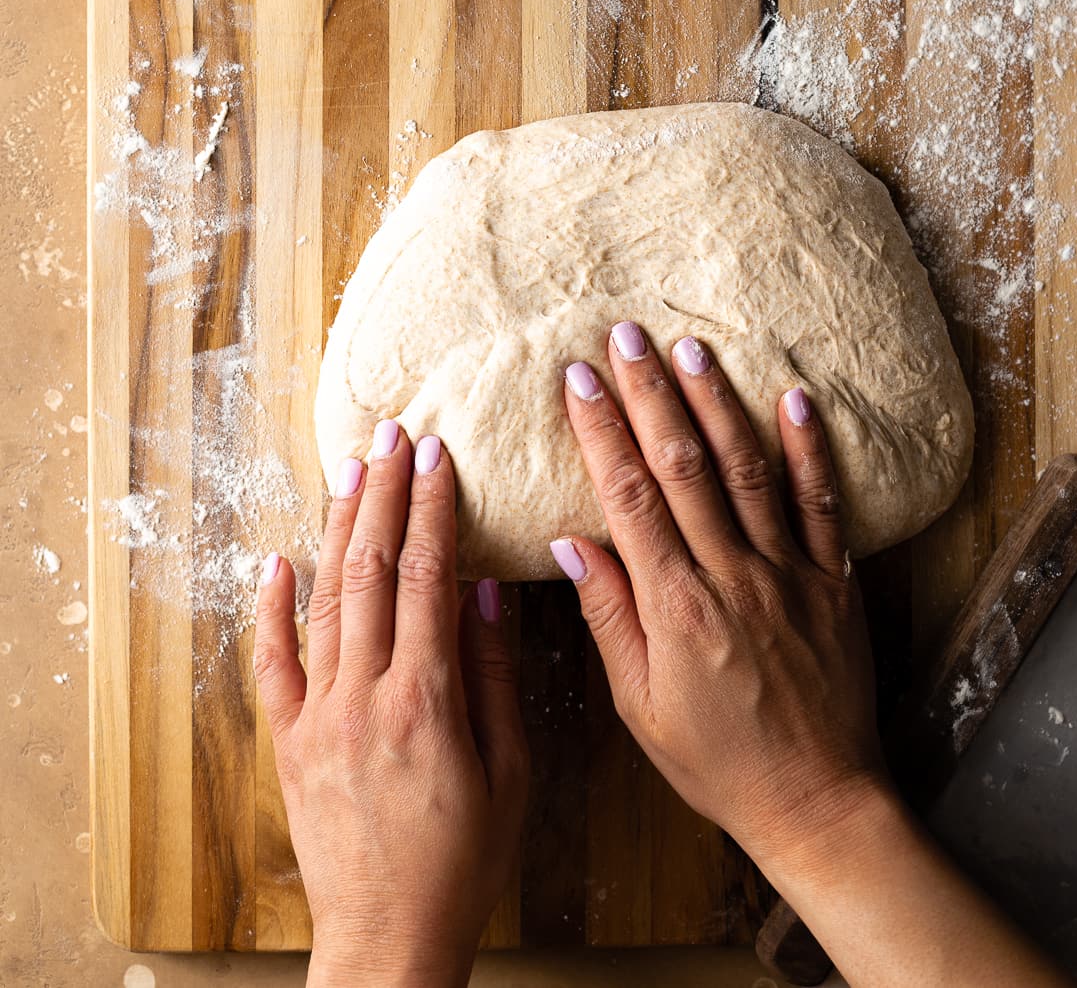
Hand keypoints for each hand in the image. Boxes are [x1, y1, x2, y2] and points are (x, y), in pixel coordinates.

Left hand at [254, 425, 528, 987]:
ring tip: (351, 469)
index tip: (439, 456)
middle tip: (394, 436)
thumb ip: (494, 674)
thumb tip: (487, 590)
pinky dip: (271, 607)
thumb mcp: (509, 769)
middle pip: (370, 570)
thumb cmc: (463, 861)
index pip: (427, 577)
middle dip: (384, 494)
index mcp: (426, 700)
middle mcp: (363, 696)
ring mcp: (318, 716)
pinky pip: (273, 662)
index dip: (432, 509)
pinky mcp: (291, 741)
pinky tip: (276, 559)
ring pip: (324, 599)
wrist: (388, 935)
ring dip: (338, 527)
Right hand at [552, 323, 885, 873]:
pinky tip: (792, 398)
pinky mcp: (832, 580)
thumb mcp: (640, 705)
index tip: (579, 380)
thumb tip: (570, 541)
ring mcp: (788, 573)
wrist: (816, 800)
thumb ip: (608, 616)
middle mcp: (732, 575)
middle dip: (650, 395)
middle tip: (625, 336)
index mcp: (677, 606)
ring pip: (748, 470)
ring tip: (691, 350)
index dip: (602, 432)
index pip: (630, 497)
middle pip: (684, 466)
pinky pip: (821, 503)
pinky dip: (808, 448)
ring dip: (717, 405)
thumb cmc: (717, 761)